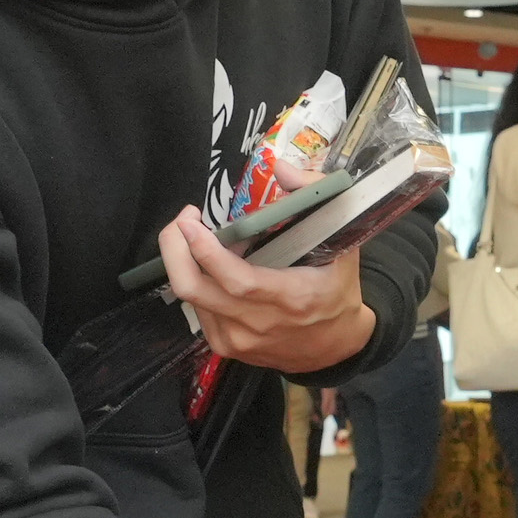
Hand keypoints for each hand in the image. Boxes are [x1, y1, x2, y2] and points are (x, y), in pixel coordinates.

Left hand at [157, 207, 372, 370]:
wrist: (337, 348)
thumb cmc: (338, 292)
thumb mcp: (343, 244)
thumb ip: (316, 199)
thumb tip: (281, 169)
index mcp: (291, 299)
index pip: (237, 281)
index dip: (205, 250)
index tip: (190, 220)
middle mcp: (258, 325)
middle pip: (194, 289)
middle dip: (174, 250)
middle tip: (181, 222)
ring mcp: (237, 340)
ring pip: (190, 297)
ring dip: (188, 263)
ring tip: (205, 242)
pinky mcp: (226, 347)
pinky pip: (198, 309)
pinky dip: (200, 283)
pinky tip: (215, 271)